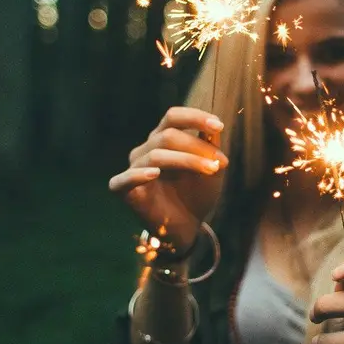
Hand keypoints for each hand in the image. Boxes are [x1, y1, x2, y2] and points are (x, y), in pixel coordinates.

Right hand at [108, 107, 227, 251]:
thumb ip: (211, 146)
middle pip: (167, 136)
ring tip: (211, 170)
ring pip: (156, 155)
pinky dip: (139, 174)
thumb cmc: (196, 194)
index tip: (218, 125)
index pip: (173, 117)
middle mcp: (145, 149)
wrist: (188, 227)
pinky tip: (155, 173)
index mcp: (163, 139)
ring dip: (187, 160)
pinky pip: (126, 178)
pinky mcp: (122, 189)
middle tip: (220, 163)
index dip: (194, 117)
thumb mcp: (211, 168)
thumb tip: (214, 126)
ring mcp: (133, 168)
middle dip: (197, 147)